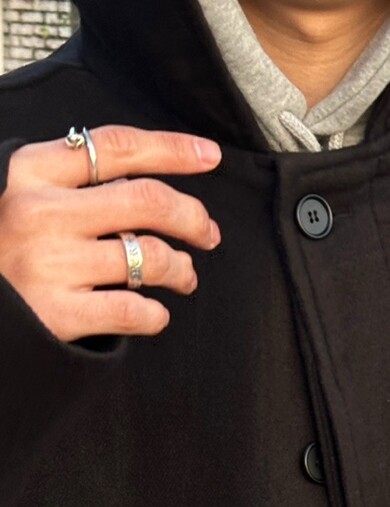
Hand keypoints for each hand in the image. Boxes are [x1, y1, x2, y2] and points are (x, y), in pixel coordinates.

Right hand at [0, 126, 222, 341]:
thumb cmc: (7, 249)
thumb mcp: (26, 196)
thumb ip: (77, 181)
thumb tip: (152, 177)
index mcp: (34, 172)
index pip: (116, 146)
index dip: (172, 149)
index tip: (209, 155)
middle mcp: (42, 212)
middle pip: (147, 200)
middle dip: (192, 217)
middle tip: (208, 234)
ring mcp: (51, 263)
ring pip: (150, 257)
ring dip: (182, 269)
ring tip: (184, 276)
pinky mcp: (60, 313)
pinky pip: (135, 311)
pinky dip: (157, 314)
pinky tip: (155, 313)